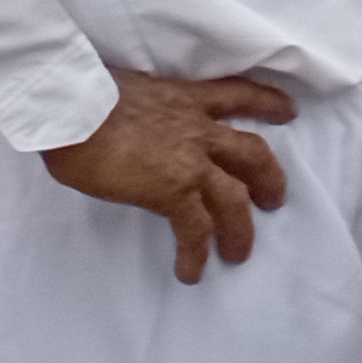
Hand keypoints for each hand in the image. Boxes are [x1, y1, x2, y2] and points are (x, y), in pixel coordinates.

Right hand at [43, 70, 294, 283]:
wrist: (72, 110)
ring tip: (239, 253)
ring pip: (235, 198)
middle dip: (269, 177)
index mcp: (187, 98)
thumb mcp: (128, 90)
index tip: (288, 111)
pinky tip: (192, 272)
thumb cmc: (82, 97)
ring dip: (240, 229)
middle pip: (252, 153)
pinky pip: (196, 228)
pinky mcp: (174, 190)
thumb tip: (128, 127)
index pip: (238, 95)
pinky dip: (196, 253)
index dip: (267, 103)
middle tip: (275, 199)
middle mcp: (199, 128)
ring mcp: (192, 161)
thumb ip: (144, 111)